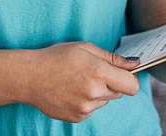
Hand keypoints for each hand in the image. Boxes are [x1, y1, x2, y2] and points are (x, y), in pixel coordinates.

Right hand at [25, 41, 140, 122]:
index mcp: (99, 72)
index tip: (123, 73)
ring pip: (104, 101)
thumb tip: (135, 63)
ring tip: (78, 81)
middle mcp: (94, 93)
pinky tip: (71, 91)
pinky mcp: (77, 117)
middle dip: (111, 83)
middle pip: (119, 93)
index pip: (132, 86)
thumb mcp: (86, 48)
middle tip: (92, 73)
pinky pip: (92, 109)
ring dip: (98, 93)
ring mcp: (86, 108)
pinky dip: (86, 101)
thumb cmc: (57, 57)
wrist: (30, 77)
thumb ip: (113, 58)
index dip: (130, 79)